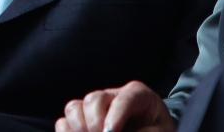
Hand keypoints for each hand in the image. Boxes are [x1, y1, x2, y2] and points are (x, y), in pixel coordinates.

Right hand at [55, 81, 175, 131]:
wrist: (152, 130)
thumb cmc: (158, 130)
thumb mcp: (160, 131)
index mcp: (137, 94)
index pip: (125, 99)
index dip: (116, 117)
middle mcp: (112, 96)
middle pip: (93, 100)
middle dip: (95, 122)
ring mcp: (94, 106)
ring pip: (74, 108)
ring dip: (79, 127)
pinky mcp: (82, 119)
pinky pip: (64, 122)